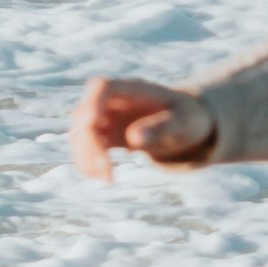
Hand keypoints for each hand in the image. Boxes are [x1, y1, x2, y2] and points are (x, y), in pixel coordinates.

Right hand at [77, 74, 219, 172]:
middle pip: (86, 114)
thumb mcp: (182, 123)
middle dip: (90, 142)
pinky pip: (86, 147)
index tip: (92, 124)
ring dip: (86, 155)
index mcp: (133, 89)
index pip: (102, 87)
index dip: (93, 103)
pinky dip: (88, 162)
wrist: (184, 124)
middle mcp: (113, 100)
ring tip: (107, 179)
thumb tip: (134, 138)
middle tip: (106, 171)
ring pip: (81, 132)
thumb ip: (161, 128)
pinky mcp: (104, 134)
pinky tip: (104, 178)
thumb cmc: (186, 118)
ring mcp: (105, 117)